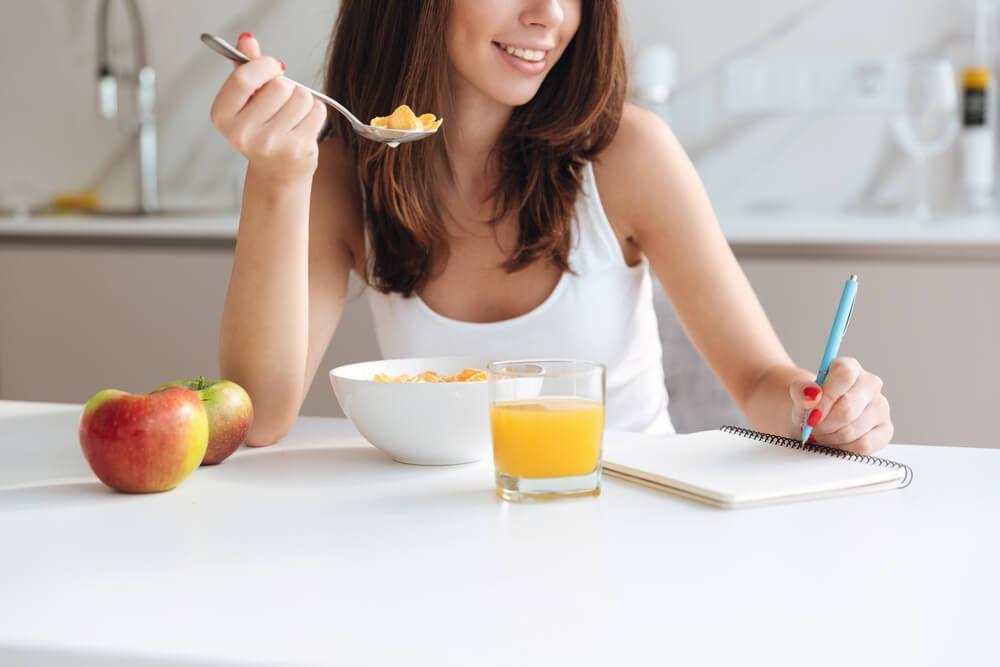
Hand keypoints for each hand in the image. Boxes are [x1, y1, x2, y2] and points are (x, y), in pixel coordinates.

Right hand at [209, 32, 326, 183]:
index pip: (244, 78)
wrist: (277, 172)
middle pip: (279, 85)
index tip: (273, 67)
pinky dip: (315, 112)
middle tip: (281, 102)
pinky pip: (317, 110)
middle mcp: (242, 133)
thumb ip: (246, 68)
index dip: (264, 65)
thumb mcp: (246, 99)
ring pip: (301, 96)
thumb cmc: (261, 129)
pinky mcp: (297, 149)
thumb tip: (247, 38)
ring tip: (292, 115)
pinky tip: (303, 125)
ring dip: (302, 100)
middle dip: (286, 86)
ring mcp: (271, 144)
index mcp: (222, 116)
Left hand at [789, 357, 892, 453]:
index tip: (811, 412)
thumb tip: (813, 394)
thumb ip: (800, 391)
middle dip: (823, 424)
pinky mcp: (886, 430)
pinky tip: (836, 441)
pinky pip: (863, 445)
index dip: (826, 396)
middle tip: (812, 427)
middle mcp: (870, 384)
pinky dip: (842, 448)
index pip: (844, 374)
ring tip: (822, 433)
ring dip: (829, 437)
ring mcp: (881, 407)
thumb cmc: (809, 405)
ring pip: (852, 430)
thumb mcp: (797, 395)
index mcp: (850, 368)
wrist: (814, 420)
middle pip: (847, 408)